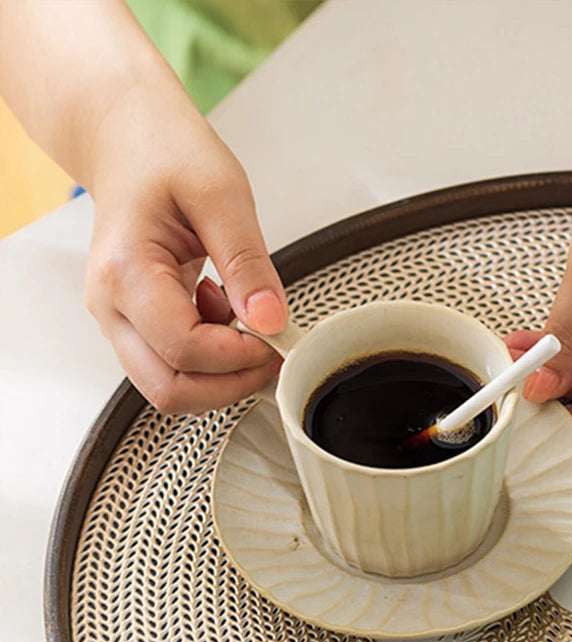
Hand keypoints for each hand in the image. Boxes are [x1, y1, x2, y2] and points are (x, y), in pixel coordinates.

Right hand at [84, 86, 286, 413]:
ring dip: (220, 376)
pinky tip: (224, 315)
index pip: (184, 349)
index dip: (239, 357)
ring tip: (247, 327)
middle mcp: (111, 305)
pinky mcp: (134, 323)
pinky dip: (210, 359)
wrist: (127, 138)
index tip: (277, 337)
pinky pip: (173, 366)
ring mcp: (118, 319)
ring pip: (170, 387)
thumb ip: (248, 262)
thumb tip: (271, 321)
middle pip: (170, 389)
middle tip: (273, 353)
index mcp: (126, 271)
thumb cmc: (165, 153)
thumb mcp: (221, 193)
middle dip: (230, 384)